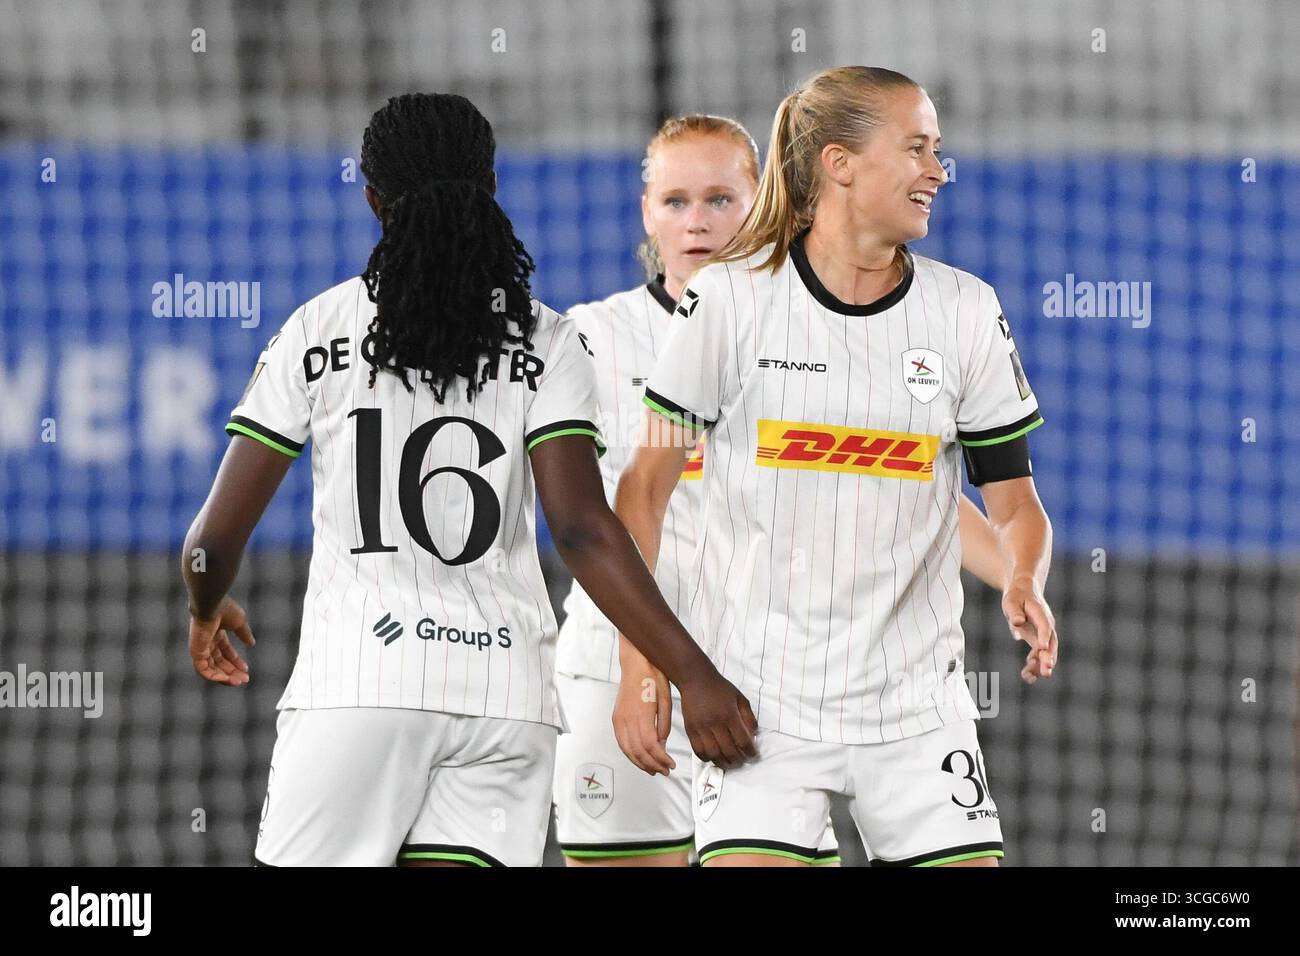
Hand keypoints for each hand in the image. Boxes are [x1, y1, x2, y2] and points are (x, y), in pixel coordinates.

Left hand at [190, 596, 254, 685]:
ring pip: (211, 669)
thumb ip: (244, 634)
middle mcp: (207, 642)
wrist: (212, 605)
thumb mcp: (239, 623)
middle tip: (244, 679)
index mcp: (216, 634)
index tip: (246, 669)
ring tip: (238, 682)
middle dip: (232, 672)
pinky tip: (227, 679)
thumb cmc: (225, 609)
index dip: (236, 661)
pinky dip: (214, 677)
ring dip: (225, 677)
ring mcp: (200, 648)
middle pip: (219, 663)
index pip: (225, 652)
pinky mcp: (196, 653)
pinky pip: (203, 670)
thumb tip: (252, 643)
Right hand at [613, 658, 674, 775]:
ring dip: (640, 763)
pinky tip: (640, 759)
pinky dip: (630, 754)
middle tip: (665, 771)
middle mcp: (626, 719)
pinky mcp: (616, 718)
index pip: (650, 745)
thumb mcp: (666, 699)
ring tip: (653, 770)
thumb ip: (664, 724)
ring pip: (627, 750)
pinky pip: (621, 742)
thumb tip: (662, 746)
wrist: (636, 662)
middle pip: (638, 751)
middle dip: (652, 765)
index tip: (671, 764)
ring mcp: (619, 719)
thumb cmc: (653, 676)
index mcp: (641, 714)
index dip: (661, 759)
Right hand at [677, 670, 757, 769]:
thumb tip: (754, 734)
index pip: (743, 741)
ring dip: (723, 763)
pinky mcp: (690, 730)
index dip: (750, 752)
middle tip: (742, 761)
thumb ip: (749, 717)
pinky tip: (713, 757)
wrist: (696, 679)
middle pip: (729, 751)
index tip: (753, 755)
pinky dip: (706, 758)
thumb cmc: (719, 688)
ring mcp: (701, 728)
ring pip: (713, 754)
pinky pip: (698, 751)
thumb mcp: (740, 698)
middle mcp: (715, 723)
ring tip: (728, 763)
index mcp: (730, 715)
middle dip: (738, 760)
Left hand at [1002, 578, 1056, 683]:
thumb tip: (1017, 622)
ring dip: (1040, 665)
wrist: (1024, 592)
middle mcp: (1046, 625)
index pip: (1045, 625)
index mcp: (1040, 613)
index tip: (1042, 647)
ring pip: (1046, 652)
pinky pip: (1038, 654)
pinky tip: (1027, 676)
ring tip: (1030, 677)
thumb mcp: (1011, 601)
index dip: (1044, 636)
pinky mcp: (1038, 640)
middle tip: (1046, 672)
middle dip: (1048, 658)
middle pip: (1050, 643)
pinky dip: (1034, 665)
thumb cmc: (1016, 596)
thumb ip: (1014, 612)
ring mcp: (1044, 634)